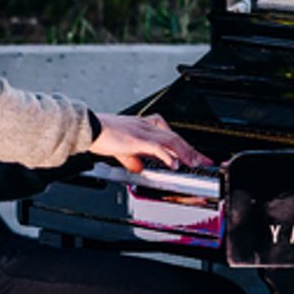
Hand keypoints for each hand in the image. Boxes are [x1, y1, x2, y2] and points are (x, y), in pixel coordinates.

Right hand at [89, 112, 211, 172]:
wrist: (88, 127)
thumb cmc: (100, 134)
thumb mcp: (120, 149)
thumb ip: (132, 158)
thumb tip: (139, 168)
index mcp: (143, 126)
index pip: (170, 135)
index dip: (185, 147)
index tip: (195, 156)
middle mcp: (146, 126)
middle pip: (176, 137)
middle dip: (192, 151)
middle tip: (205, 161)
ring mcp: (143, 131)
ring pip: (172, 140)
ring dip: (186, 153)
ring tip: (196, 163)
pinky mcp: (137, 139)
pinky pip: (158, 147)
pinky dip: (168, 156)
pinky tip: (174, 164)